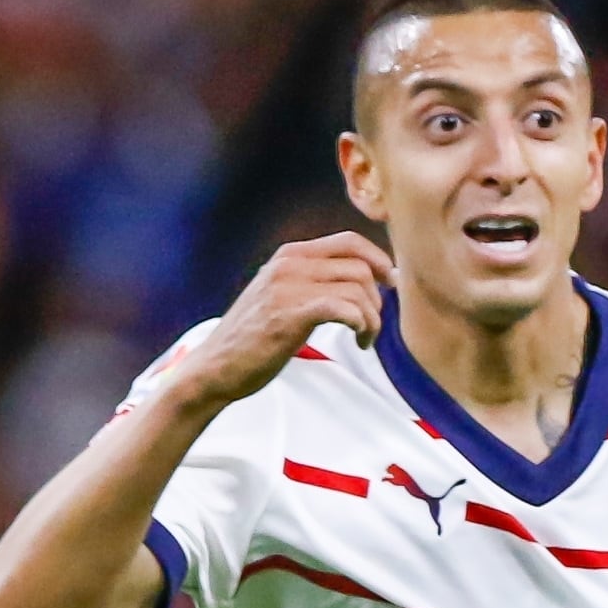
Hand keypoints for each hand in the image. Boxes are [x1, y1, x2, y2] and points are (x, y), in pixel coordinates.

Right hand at [148, 234, 393, 417]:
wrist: (215, 367)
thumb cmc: (253, 339)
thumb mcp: (282, 296)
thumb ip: (312, 281)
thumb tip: (360, 279)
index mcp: (290, 255)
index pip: (349, 241)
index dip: (379, 259)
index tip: (391, 283)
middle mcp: (289, 264)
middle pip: (359, 266)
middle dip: (378, 297)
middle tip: (372, 324)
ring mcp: (288, 287)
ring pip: (357, 288)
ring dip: (373, 318)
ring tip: (364, 339)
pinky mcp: (290, 314)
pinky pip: (345, 308)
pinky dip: (362, 325)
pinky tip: (358, 341)